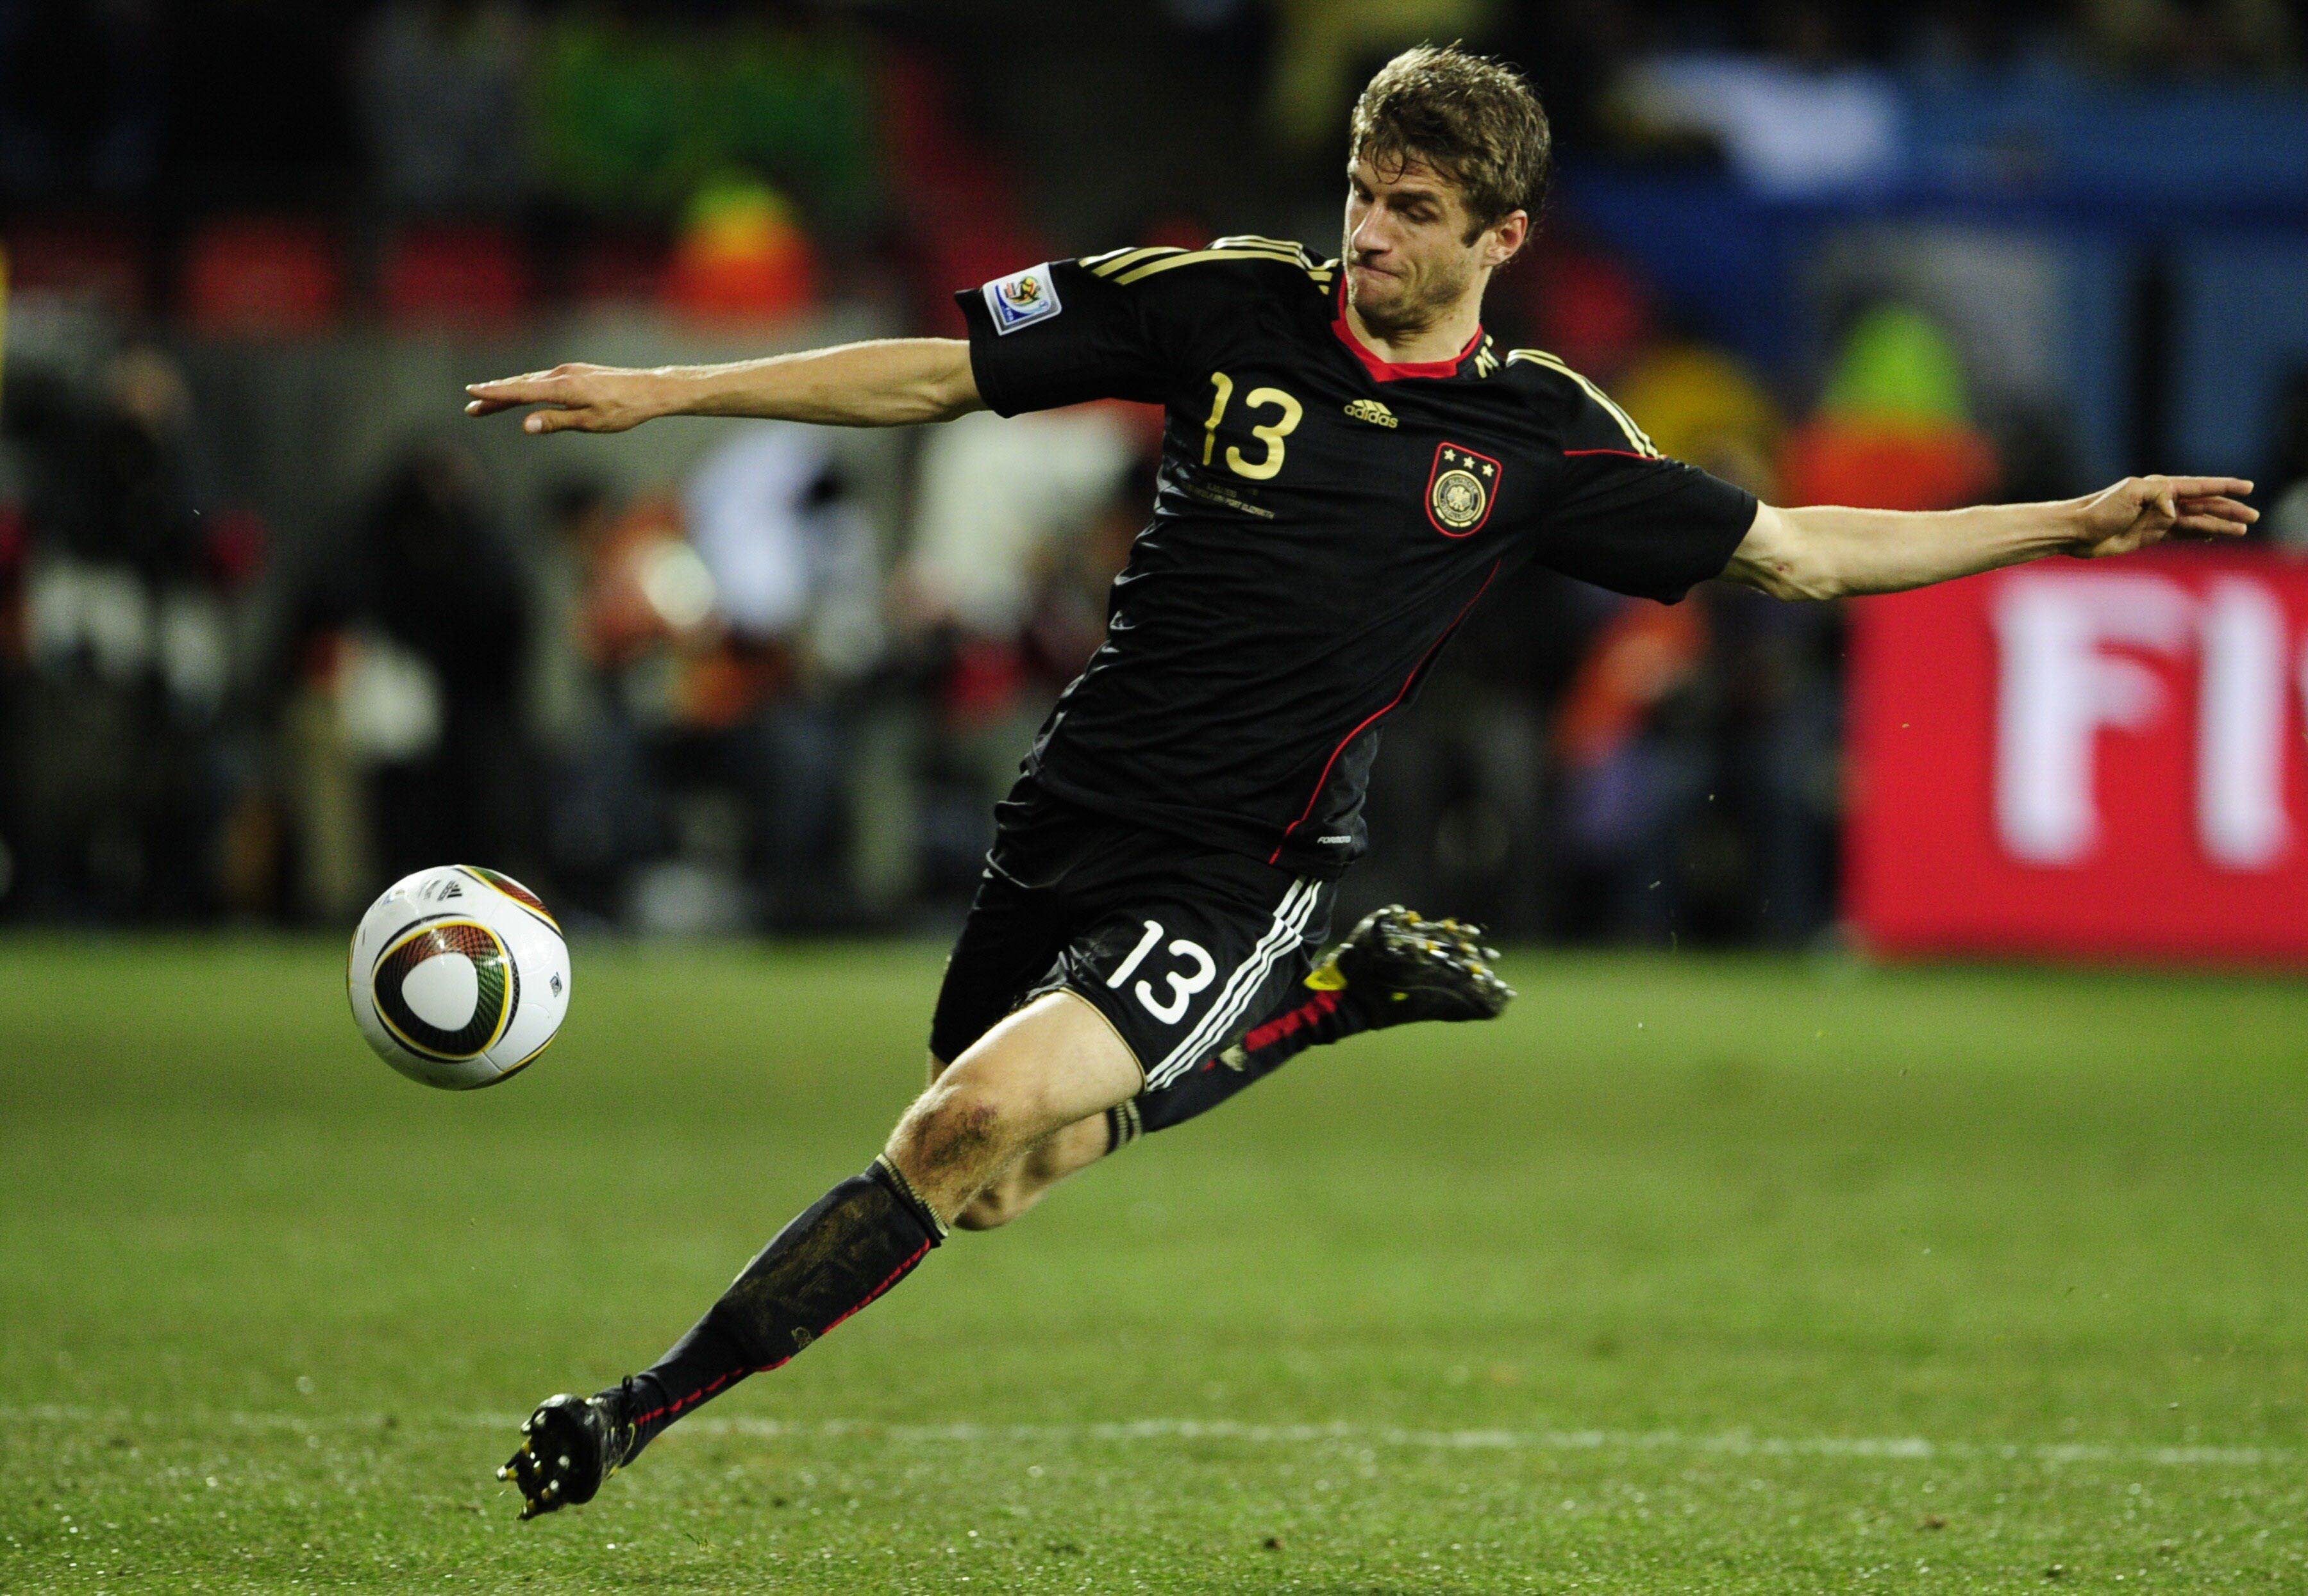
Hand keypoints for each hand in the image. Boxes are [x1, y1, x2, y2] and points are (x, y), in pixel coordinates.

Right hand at [463, 363, 666, 433]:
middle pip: (520, 385)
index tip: (471, 393)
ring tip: (487, 400)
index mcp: (562, 388)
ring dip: (509, 390)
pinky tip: (521, 392)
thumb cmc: (624, 410)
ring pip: (531, 381)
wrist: (650, 389)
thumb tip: (526, 425)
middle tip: (470, 406)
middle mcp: (562, 375)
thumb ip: (557, 422)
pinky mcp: (576, 372)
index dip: (494, 393)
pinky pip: (543, 379)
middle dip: (494, 395)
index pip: (520, 391)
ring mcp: (569, 371)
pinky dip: (526, 386)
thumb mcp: (591, 423)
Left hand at [2071, 475, 2256, 557]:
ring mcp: (2159, 520)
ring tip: (2243, 529)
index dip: (2225, 486)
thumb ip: (2158, 496)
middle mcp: (2163, 502)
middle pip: (2205, 504)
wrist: (2078, 532)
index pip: (2201, 486)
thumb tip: (2176, 511)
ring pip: (2198, 520)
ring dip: (2220, 524)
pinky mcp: (2151, 536)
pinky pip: (2183, 534)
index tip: (2248, 487)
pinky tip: (2214, 536)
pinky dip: (2200, 534)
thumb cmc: (2100, 509)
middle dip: (2229, 509)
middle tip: (2253, 515)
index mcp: (2161, 487)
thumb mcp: (2130, 494)